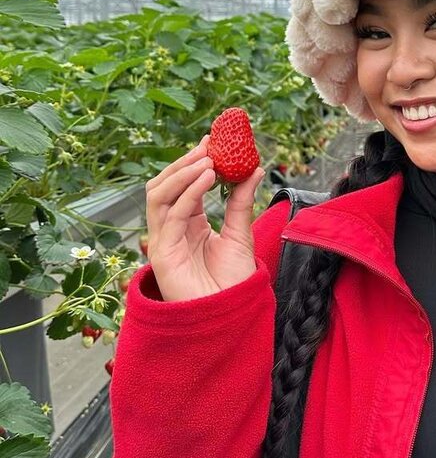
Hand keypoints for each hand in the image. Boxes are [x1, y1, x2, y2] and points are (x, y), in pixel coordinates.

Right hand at [145, 135, 266, 301]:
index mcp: (187, 223)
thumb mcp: (240, 233)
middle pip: (164, 186)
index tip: (214, 141)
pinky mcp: (163, 254)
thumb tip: (254, 168)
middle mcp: (171, 229)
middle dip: (184, 162)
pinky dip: (188, 193)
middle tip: (209, 145)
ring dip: (183, 173)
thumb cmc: (233, 281)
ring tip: (208, 159)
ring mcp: (164, 241)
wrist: (230, 315)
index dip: (194, 161)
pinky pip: (171, 216)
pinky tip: (207, 178)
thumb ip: (241, 201)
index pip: (183, 185)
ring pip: (159, 196)